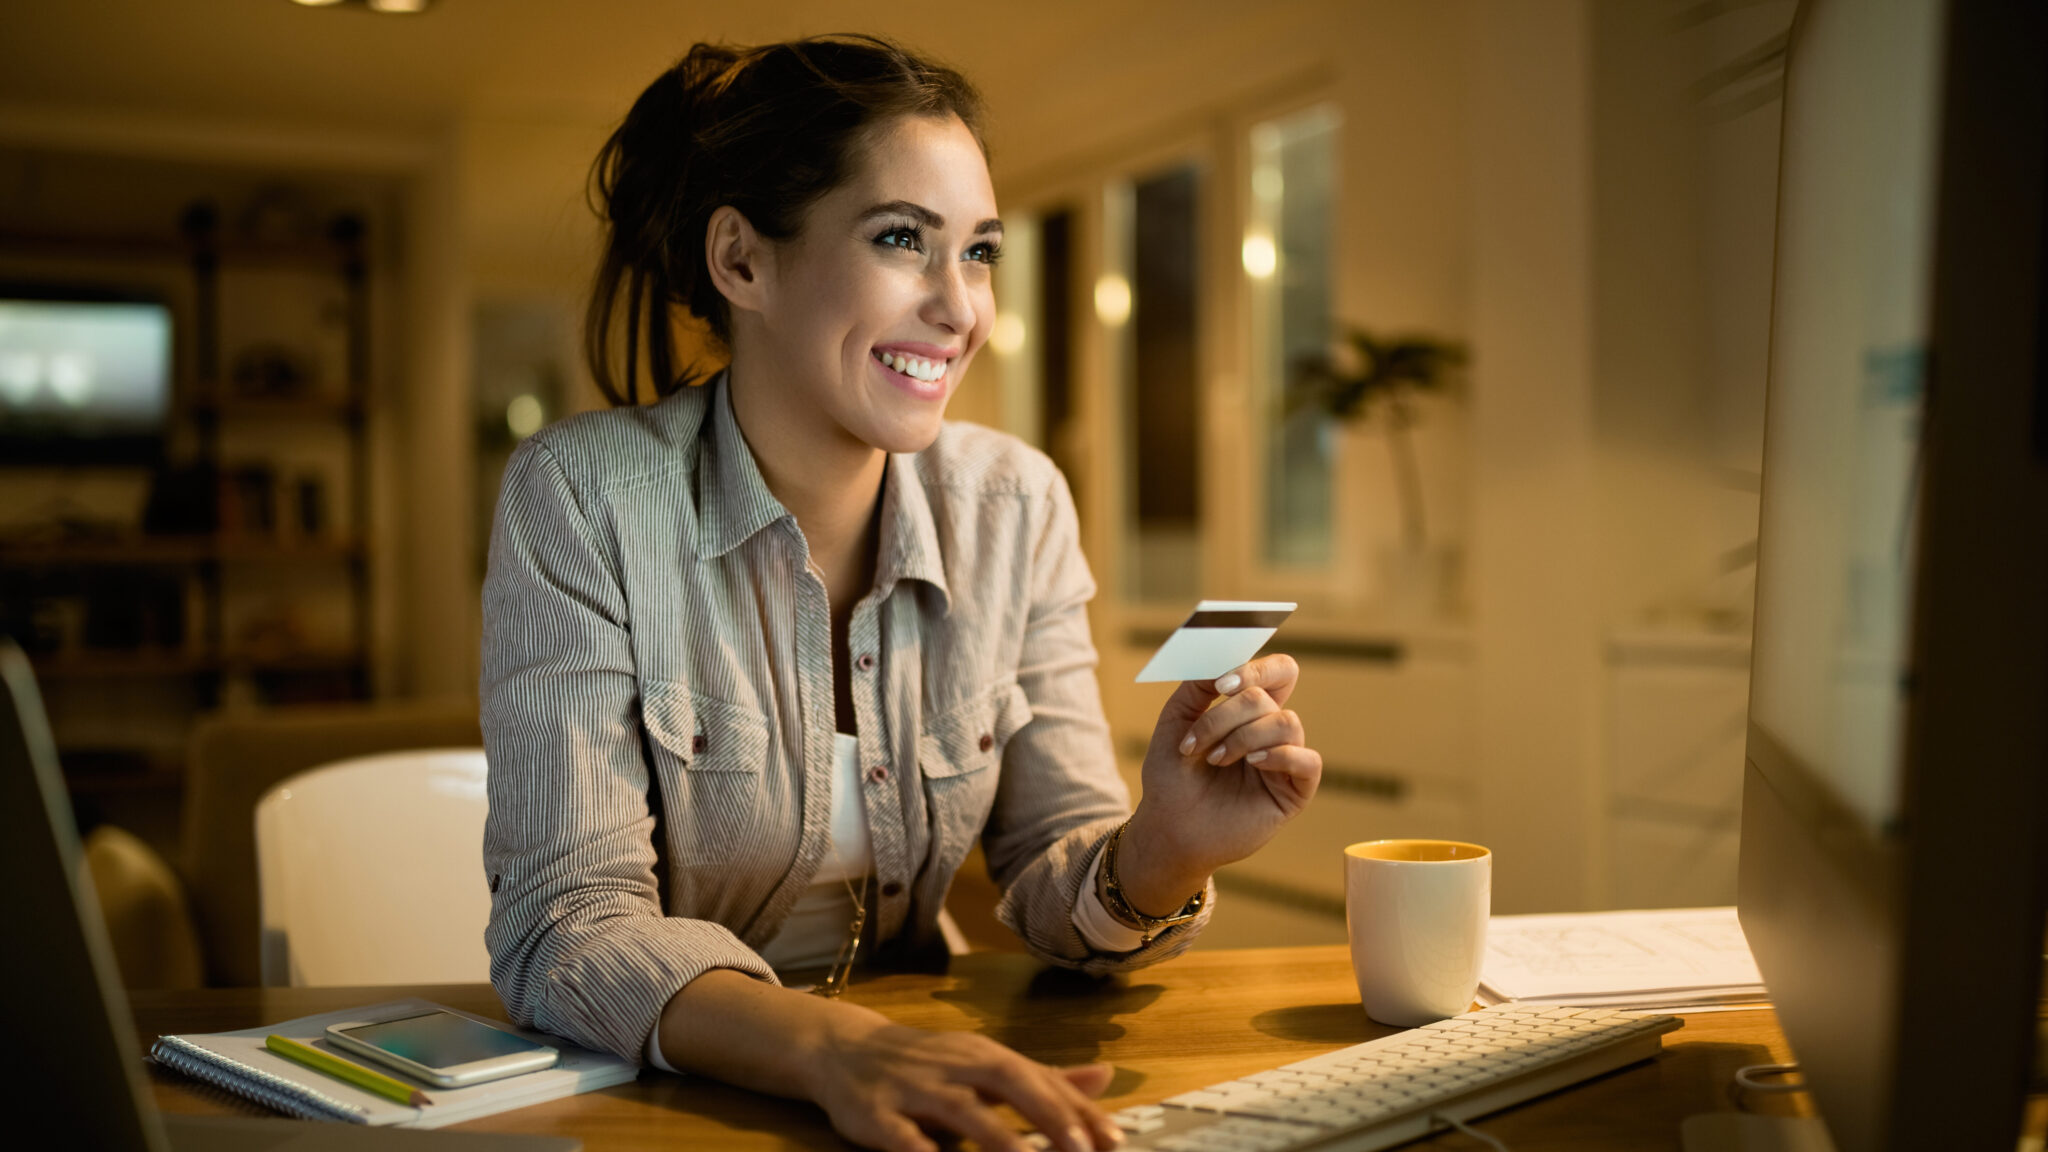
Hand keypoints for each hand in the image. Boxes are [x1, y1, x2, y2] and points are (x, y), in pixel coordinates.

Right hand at [808, 1011, 1120, 1151]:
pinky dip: (921, 1149)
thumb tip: (1106, 1076)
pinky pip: (901, 1134)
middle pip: (1008, 1080)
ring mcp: (914, 1087)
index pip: (1040, 1079)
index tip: (1114, 1141)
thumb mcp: (985, 1066)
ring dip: (997, 1137)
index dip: (1078, 1110)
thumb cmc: (928, 1065)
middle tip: (1082, 1150)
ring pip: (961, 1109)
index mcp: (985, 1055)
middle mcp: (955, 1065)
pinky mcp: (875, 1112)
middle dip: (1047, 1114)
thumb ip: (1043, 1079)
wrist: (844, 1049)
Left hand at [1123, 654, 1320, 906]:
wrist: (1167, 827)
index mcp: (1248, 712)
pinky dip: (1280, 755)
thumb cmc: (1171, 777)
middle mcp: (1270, 732)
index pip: (1278, 673)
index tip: (1221, 684)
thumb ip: (1196, 686)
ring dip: (1243, 737)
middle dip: (1226, 715)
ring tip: (1214, 759)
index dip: (1257, 669)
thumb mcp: (1175, 721)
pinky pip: (1308, 761)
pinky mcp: (1293, 792)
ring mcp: (1284, 761)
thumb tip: (1224, 661)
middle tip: (1196, 742)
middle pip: (1269, 697)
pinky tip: (1252, 764)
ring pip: (1286, 723)